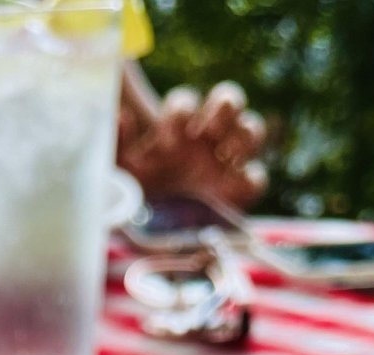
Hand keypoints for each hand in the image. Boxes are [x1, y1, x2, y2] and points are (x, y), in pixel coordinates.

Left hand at [119, 80, 266, 211]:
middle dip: (224, 107)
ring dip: (245, 133)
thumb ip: (116, 143)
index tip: (169, 133)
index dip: (181, 111)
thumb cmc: (133, 194)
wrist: (148, 233)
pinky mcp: (238, 191)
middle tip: (208, 131)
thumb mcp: (118, 170)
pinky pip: (257, 178)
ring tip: (229, 153)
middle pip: (231, 100)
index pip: (186, 104)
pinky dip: (252, 178)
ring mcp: (226, 162)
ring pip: (252, 128)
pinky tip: (232, 186)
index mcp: (176, 129)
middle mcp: (206, 139)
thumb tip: (120, 119)